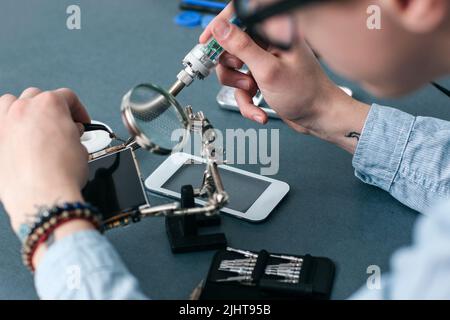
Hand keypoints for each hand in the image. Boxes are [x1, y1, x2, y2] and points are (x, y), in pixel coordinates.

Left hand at [0, 88, 89, 231]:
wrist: (43, 198)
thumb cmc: (61, 175)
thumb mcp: (80, 148)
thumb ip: (73, 133)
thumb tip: (69, 132)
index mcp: (49, 105)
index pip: (67, 97)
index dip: (79, 111)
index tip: (81, 122)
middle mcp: (24, 109)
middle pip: (38, 97)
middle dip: (51, 110)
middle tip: (61, 126)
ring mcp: (4, 123)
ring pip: (11, 103)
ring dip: (24, 110)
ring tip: (34, 126)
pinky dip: (7, 127)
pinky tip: (16, 139)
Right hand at [200, 5, 369, 152]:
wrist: (320, 118)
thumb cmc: (306, 94)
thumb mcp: (268, 70)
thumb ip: (242, 47)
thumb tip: (221, 28)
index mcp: (275, 31)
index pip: (240, 15)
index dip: (220, 26)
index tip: (207, 43)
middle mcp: (269, 43)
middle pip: (230, 46)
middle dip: (231, 67)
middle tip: (240, 75)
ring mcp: (265, 61)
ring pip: (232, 69)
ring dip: (238, 87)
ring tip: (253, 91)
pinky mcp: (262, 77)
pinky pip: (241, 87)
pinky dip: (246, 102)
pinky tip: (258, 110)